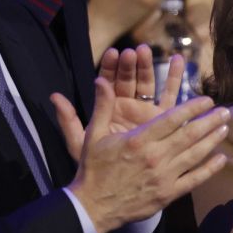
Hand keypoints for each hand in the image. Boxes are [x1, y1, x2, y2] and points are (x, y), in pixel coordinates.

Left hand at [52, 45, 186, 160]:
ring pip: (150, 84)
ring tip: (150, 51)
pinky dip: (174, 79)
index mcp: (110, 109)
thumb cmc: (100, 165)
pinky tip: (178, 60)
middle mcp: (129, 106)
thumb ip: (68, 120)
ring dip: (151, 67)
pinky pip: (171, 96)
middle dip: (132, 65)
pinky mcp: (164, 118)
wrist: (123, 180)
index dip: (111, 67)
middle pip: (131, 80)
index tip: (113, 53)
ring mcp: (147, 110)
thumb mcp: (81, 142)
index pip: (110, 82)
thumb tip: (55, 96)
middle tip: (134, 52)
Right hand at [62, 77, 228, 232]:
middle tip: (226, 111)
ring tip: (226, 128)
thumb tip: (101, 80)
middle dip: (210, 121)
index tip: (207, 100)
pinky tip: (222, 159)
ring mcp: (164, 176)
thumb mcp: (93, 136)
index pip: (172, 119)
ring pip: (195, 154)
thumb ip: (102, 107)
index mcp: (139, 139)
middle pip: (190, 135)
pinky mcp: (168, 193)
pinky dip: (210, 169)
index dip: (193, 107)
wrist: (92, 207)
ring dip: (213, 140)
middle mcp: (155, 156)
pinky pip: (194, 179)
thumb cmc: (93, 169)